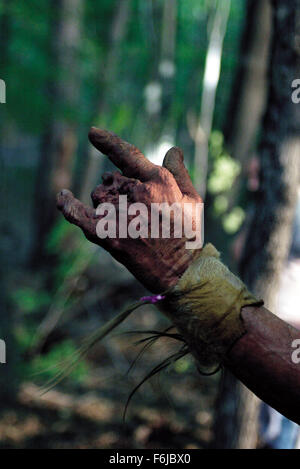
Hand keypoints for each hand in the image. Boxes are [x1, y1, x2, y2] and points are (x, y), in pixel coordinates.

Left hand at [57, 128, 202, 292]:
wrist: (182, 271)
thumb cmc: (189, 234)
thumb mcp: (193, 199)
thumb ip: (179, 171)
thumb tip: (172, 149)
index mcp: (157, 181)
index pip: (127, 154)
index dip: (108, 142)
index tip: (92, 132)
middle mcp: (137, 194)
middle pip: (112, 180)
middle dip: (118, 189)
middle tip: (136, 210)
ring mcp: (121, 215)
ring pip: (98, 197)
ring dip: (105, 204)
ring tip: (126, 221)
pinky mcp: (108, 236)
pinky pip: (79, 216)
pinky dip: (68, 206)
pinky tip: (62, 197)